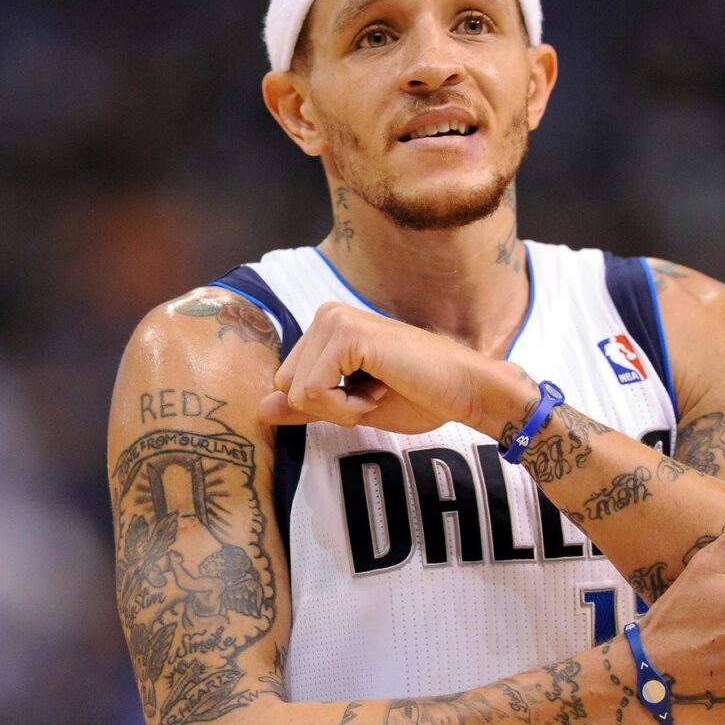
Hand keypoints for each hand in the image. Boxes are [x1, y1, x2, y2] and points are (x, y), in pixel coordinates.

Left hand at [257, 302, 530, 434]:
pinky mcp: (346, 335)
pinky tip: (382, 388)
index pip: (288, 384)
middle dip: (328, 407)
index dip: (326, 406)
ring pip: (297, 392)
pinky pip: (314, 392)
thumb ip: (307, 405)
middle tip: (376, 391)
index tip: (368, 393)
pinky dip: (346, 408)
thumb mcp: (351, 407)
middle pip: (286, 386)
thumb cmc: (419, 395)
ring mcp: (334, 320)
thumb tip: (260, 408)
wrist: (464, 390)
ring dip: (340, 409)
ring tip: (381, 387)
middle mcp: (326, 315)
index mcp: (326, 327)